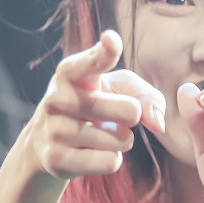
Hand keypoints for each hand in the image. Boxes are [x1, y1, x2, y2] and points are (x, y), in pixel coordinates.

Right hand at [23, 30, 164, 180]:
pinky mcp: (57, 160)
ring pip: (123, 140)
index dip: (105, 52)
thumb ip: (145, 95)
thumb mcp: (117, 89)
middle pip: (129, 110)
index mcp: (70, 73)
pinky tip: (92, 152)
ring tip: (99, 134)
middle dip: (133, 115)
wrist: (46, 142)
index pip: (90, 61)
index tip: (111, 40)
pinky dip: (111, 159)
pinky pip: (110, 162)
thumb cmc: (92, 104)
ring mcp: (55, 130)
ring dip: (121, 139)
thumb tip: (157, 124)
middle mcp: (57, 98)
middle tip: (115, 114)